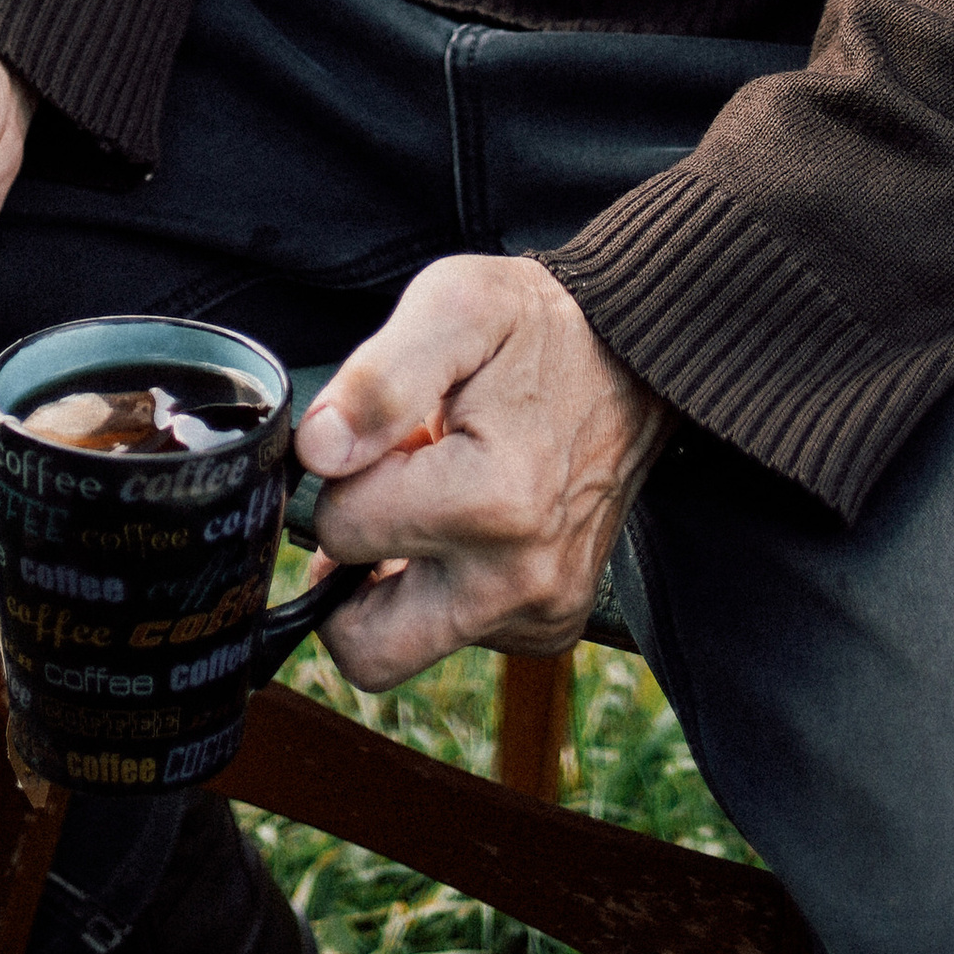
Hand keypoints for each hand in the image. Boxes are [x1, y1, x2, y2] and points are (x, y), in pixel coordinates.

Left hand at [294, 255, 670, 687]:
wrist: (635, 356)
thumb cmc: (537, 326)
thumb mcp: (455, 306)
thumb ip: (379, 381)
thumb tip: (317, 451)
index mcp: (491, 501)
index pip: (340, 530)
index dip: (344, 473)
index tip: (387, 435)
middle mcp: (520, 580)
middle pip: (366, 647)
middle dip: (346, 576)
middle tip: (378, 498)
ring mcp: (541, 612)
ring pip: (408, 644)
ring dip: (398, 575)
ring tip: (439, 490)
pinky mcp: (551, 625)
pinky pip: (459, 635)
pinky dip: (444, 583)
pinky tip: (471, 515)